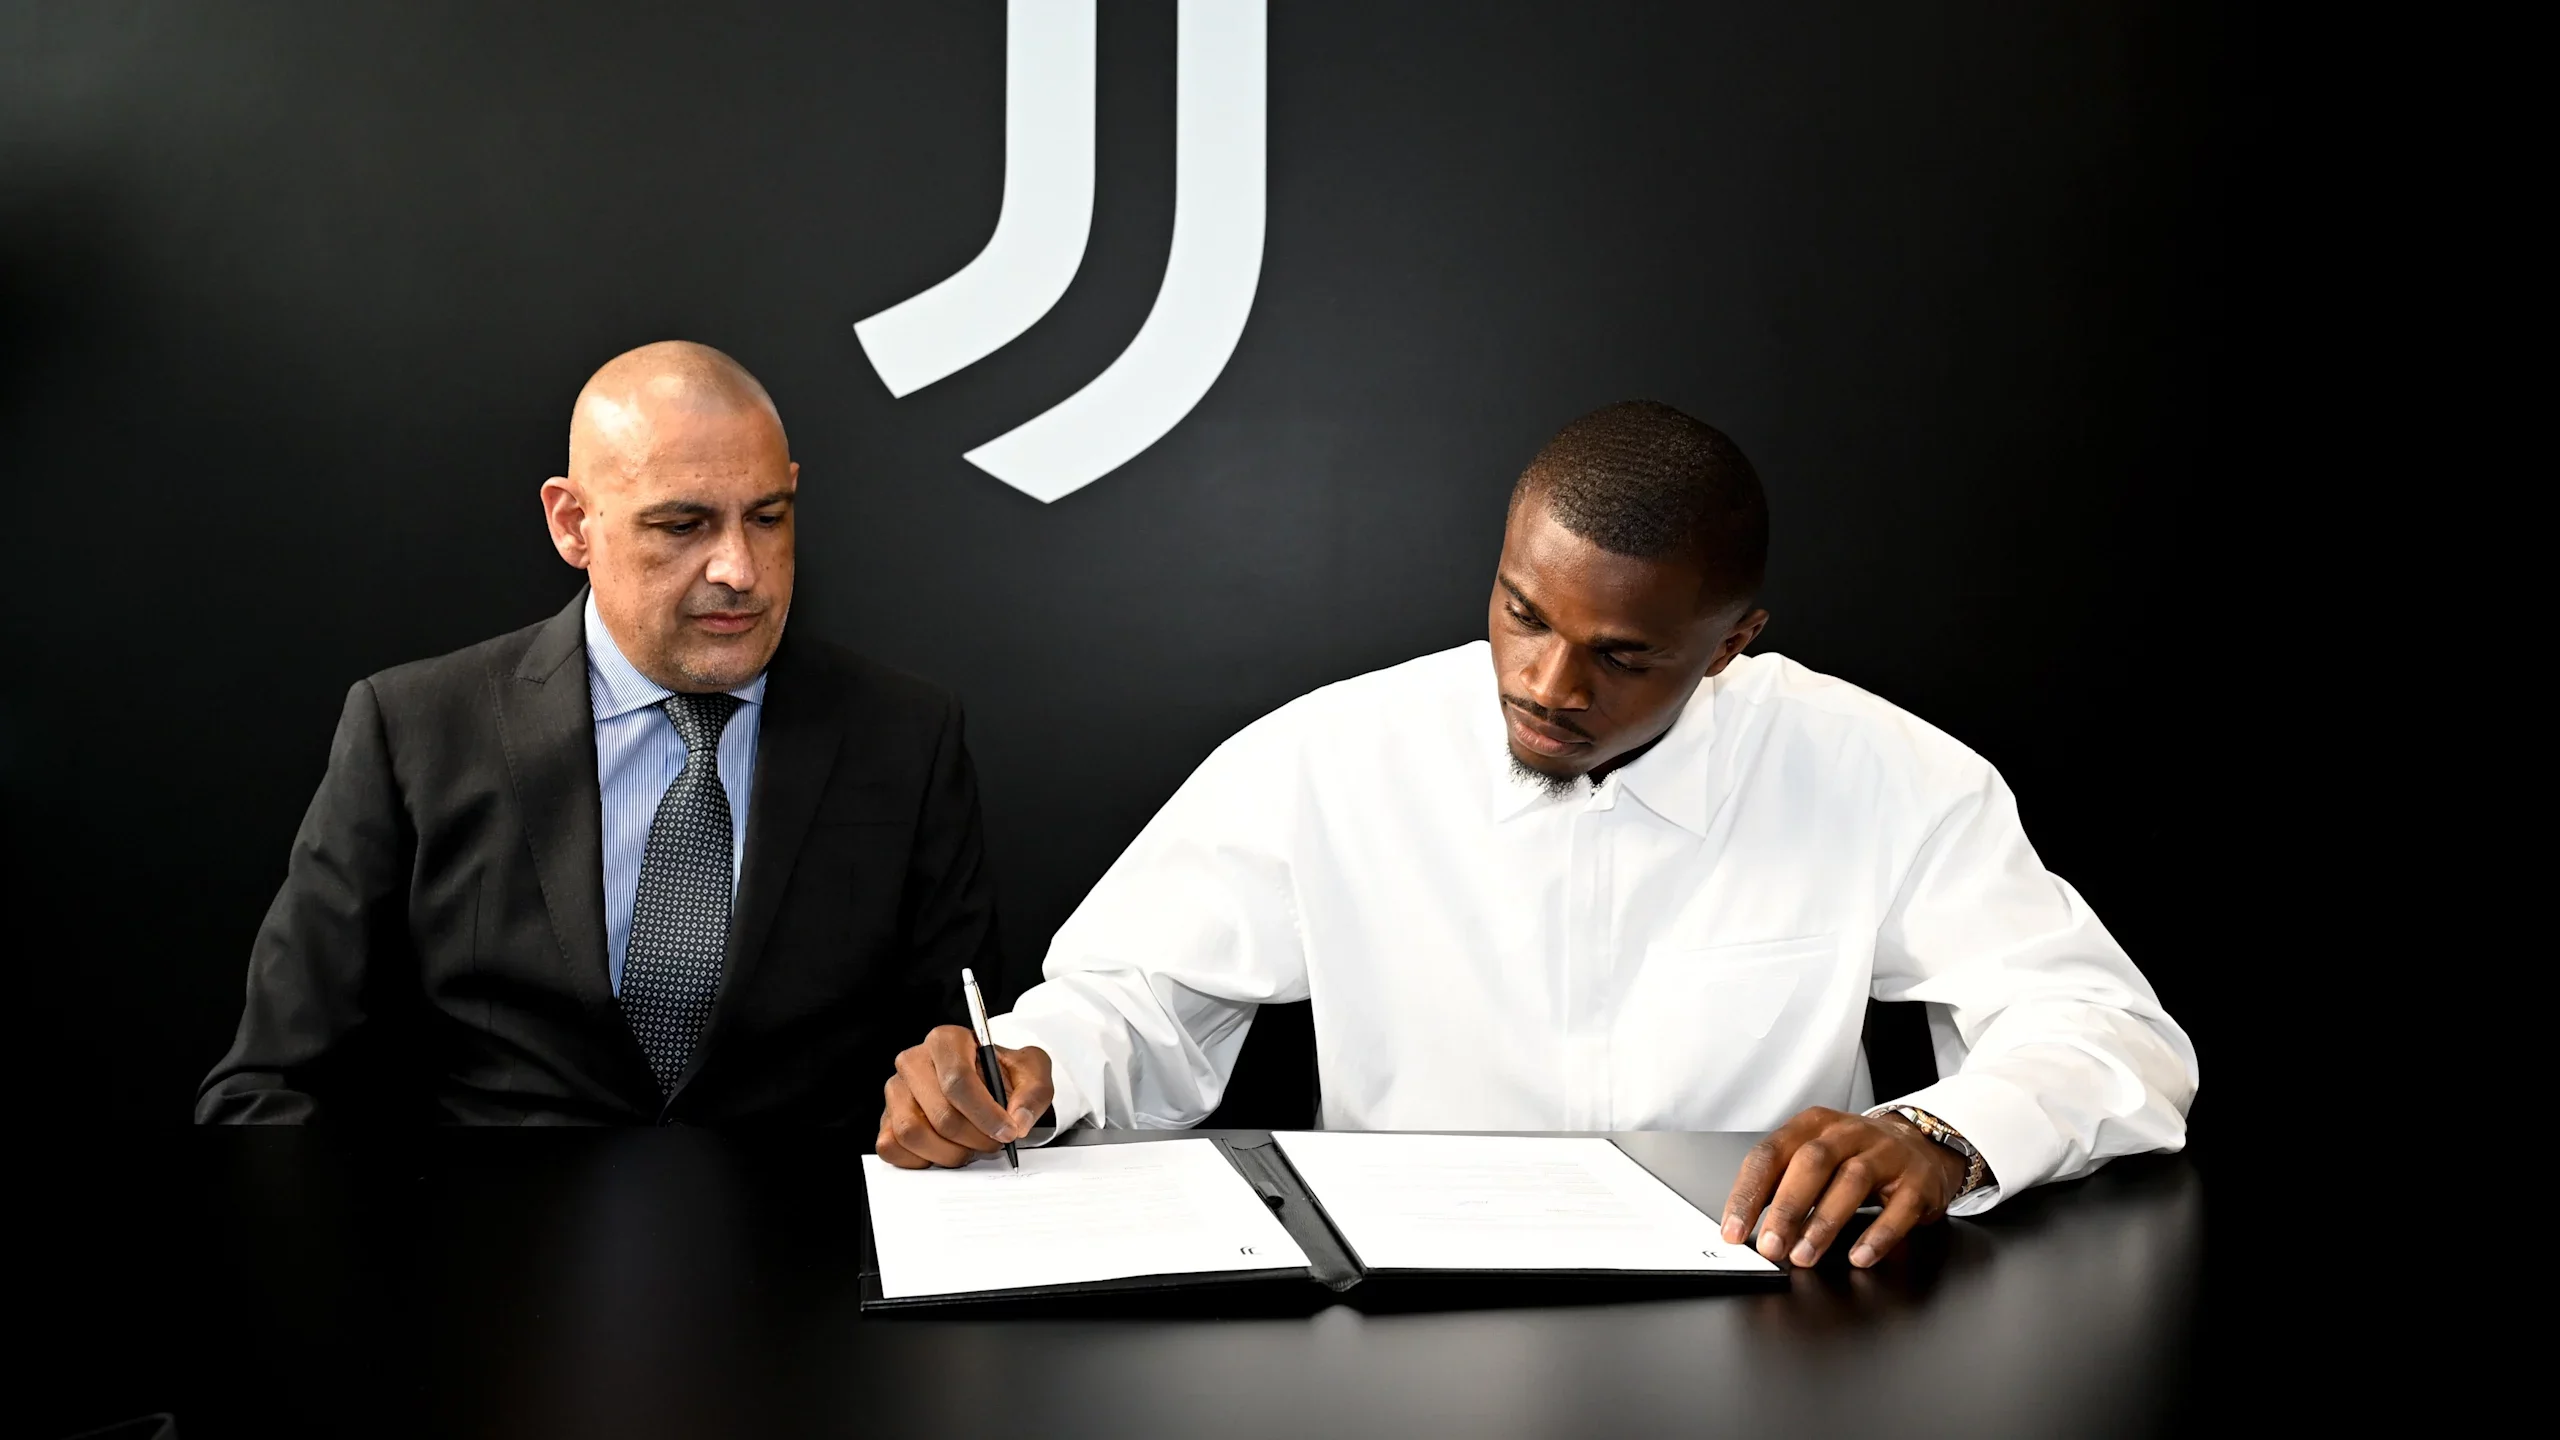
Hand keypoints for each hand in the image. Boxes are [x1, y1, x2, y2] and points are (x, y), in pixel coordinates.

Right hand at [875, 1026, 1054, 1168]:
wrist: (987, 1084)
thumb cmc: (1006, 1075)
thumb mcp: (1033, 1073)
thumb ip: (1033, 1094)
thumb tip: (1017, 1121)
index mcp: (946, 1040)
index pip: (958, 1080)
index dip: (985, 1114)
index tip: (1007, 1133)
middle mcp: (913, 1061)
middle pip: (940, 1114)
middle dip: (974, 1139)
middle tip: (994, 1144)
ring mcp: (895, 1091)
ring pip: (912, 1133)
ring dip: (949, 1153)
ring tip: (971, 1149)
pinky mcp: (885, 1118)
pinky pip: (891, 1148)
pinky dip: (921, 1159)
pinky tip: (945, 1152)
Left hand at [1720, 1106, 1967, 1268]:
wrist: (1922, 1145)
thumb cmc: (1855, 1156)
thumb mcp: (1815, 1156)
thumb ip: (1782, 1182)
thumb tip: (1744, 1222)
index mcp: (1812, 1126)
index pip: (1770, 1153)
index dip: (1749, 1192)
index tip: (1734, 1228)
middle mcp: (1848, 1133)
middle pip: (1811, 1163)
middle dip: (1787, 1208)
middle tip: (1771, 1246)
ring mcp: (1886, 1154)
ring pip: (1852, 1182)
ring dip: (1824, 1223)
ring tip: (1804, 1256)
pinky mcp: (1917, 1180)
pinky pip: (1898, 1208)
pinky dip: (1877, 1235)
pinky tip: (1859, 1256)